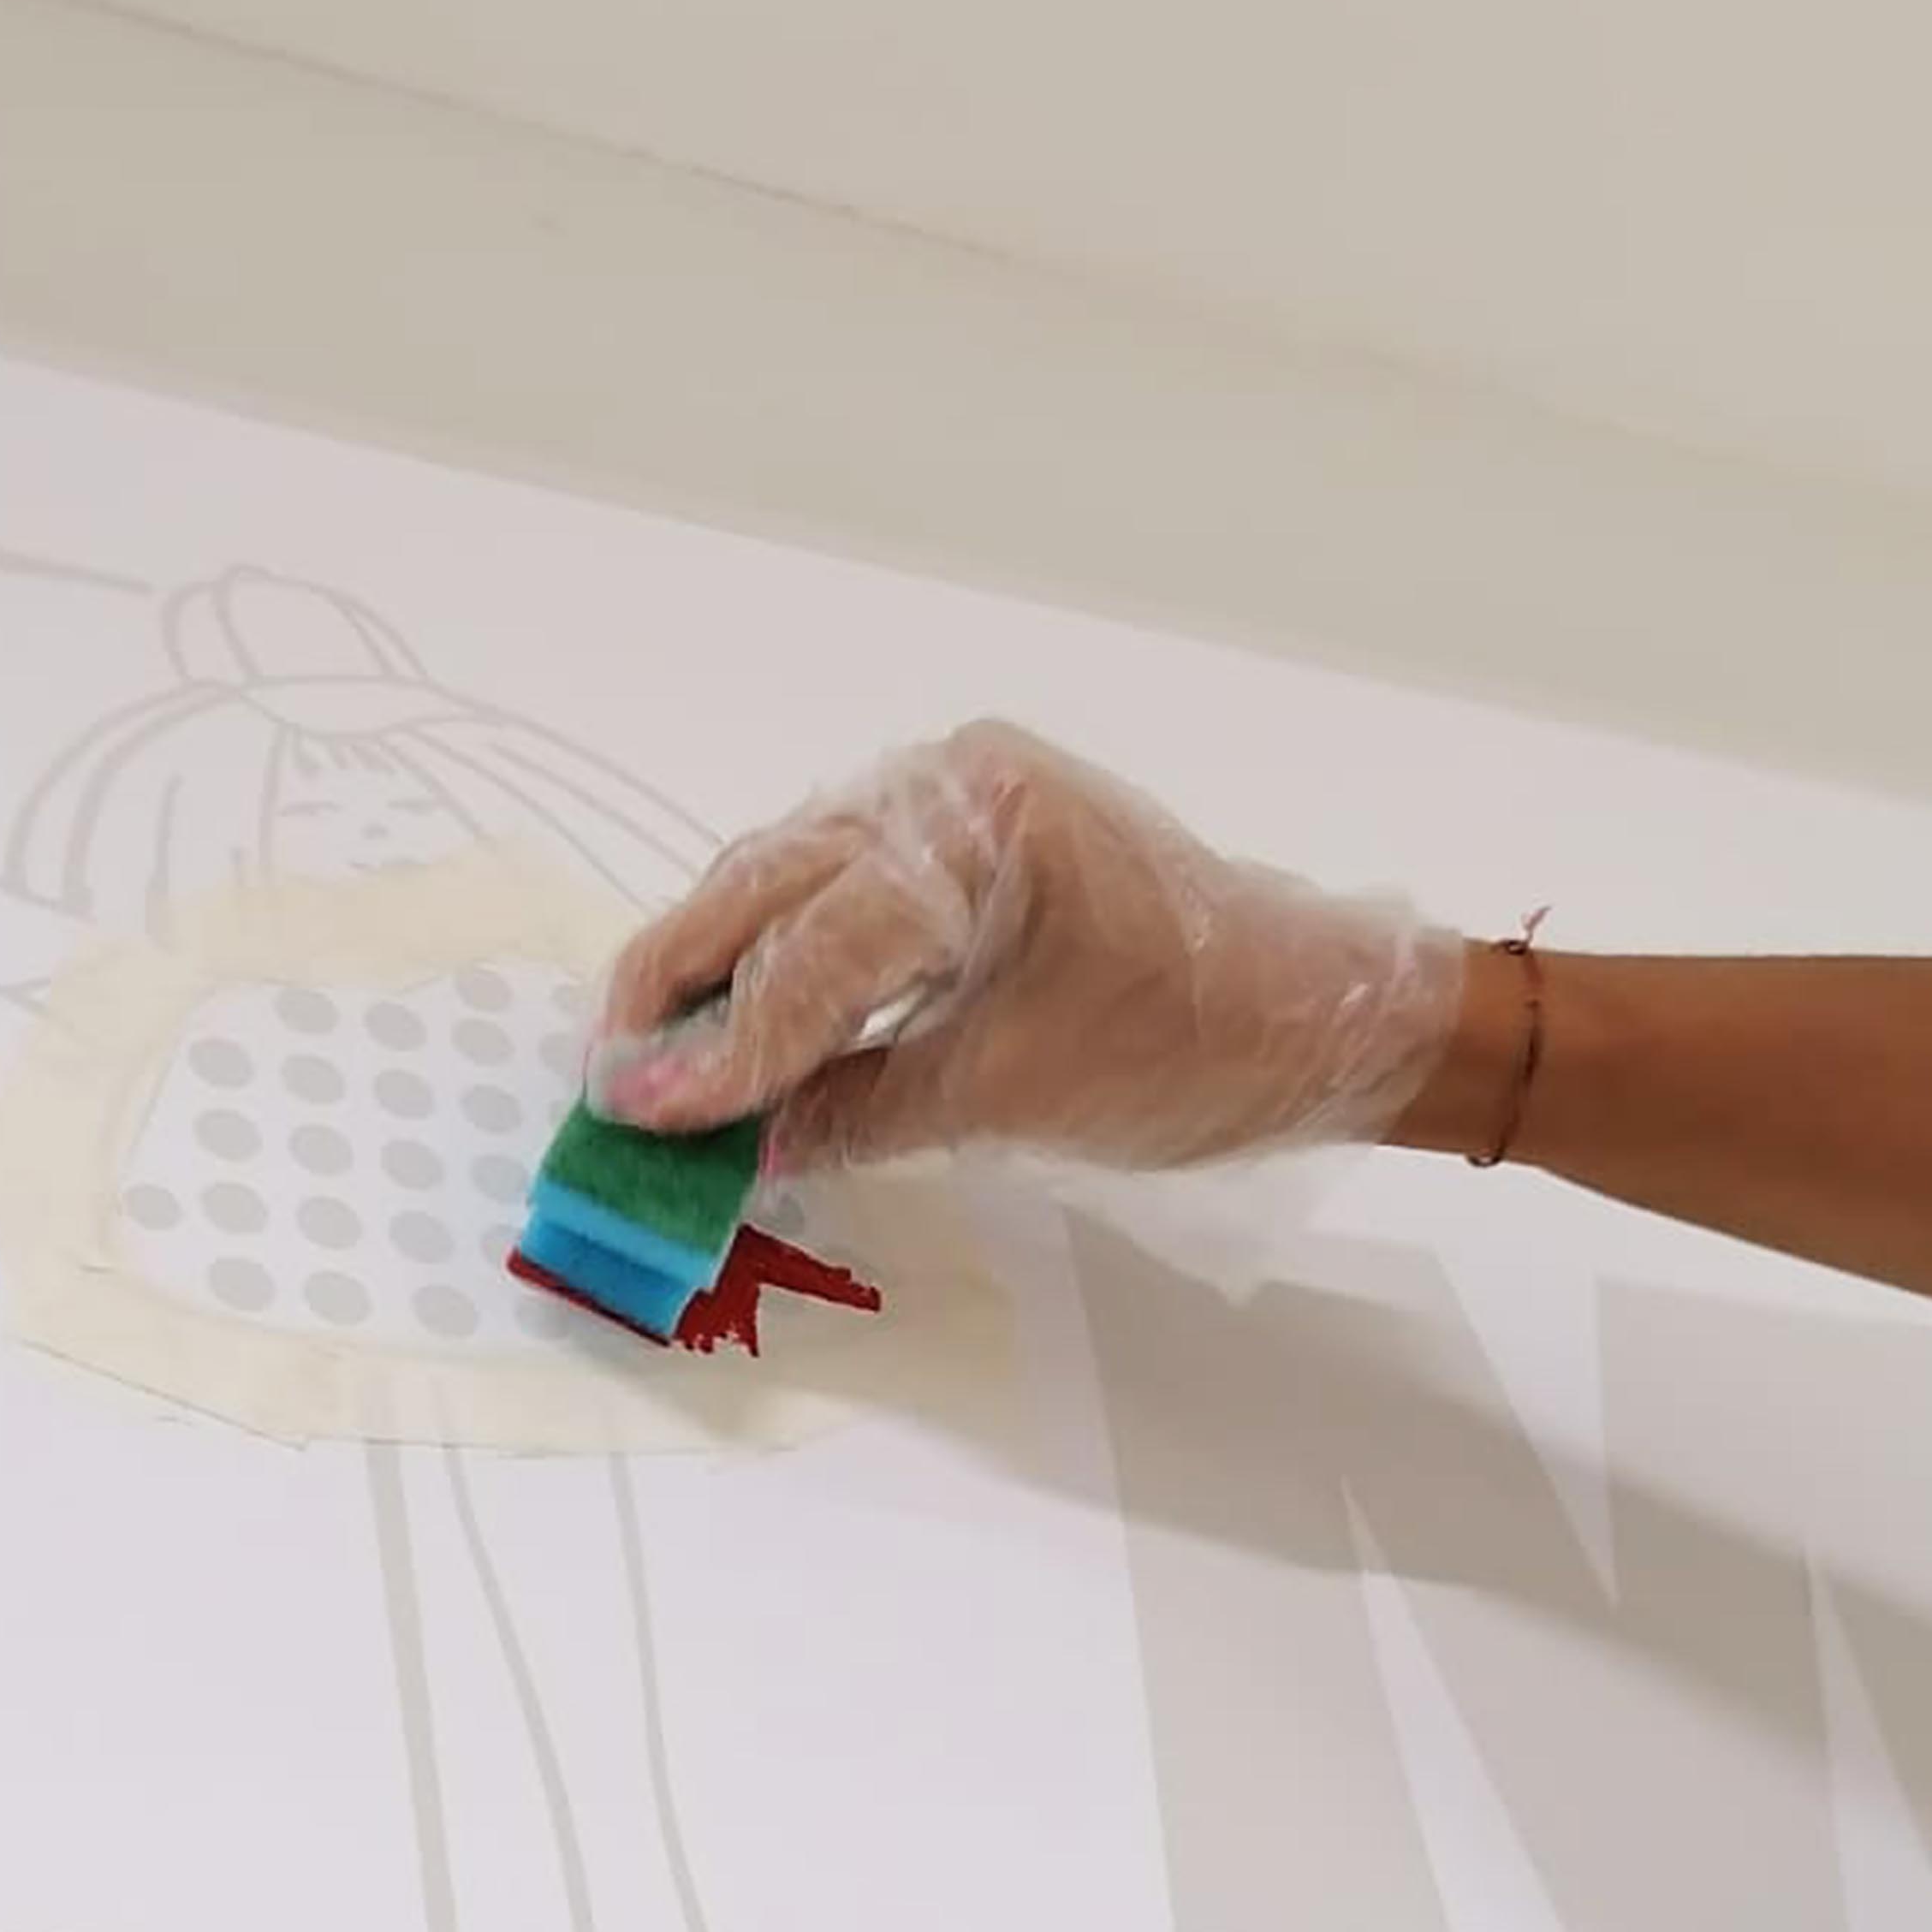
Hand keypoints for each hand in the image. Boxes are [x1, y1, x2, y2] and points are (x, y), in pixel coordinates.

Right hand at [586, 720, 1464, 1173]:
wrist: (1325, 1015)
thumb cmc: (1197, 1049)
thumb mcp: (1015, 1094)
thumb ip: (861, 1109)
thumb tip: (737, 1145)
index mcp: (981, 824)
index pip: (818, 941)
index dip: (723, 1040)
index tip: (639, 1109)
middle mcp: (953, 787)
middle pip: (774, 881)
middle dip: (684, 981)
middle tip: (606, 1076)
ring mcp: (956, 803)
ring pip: (790, 881)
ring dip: (718, 969)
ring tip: (648, 1059)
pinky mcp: (964, 841)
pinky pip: (838, 893)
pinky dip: (780, 959)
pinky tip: (734, 1026)